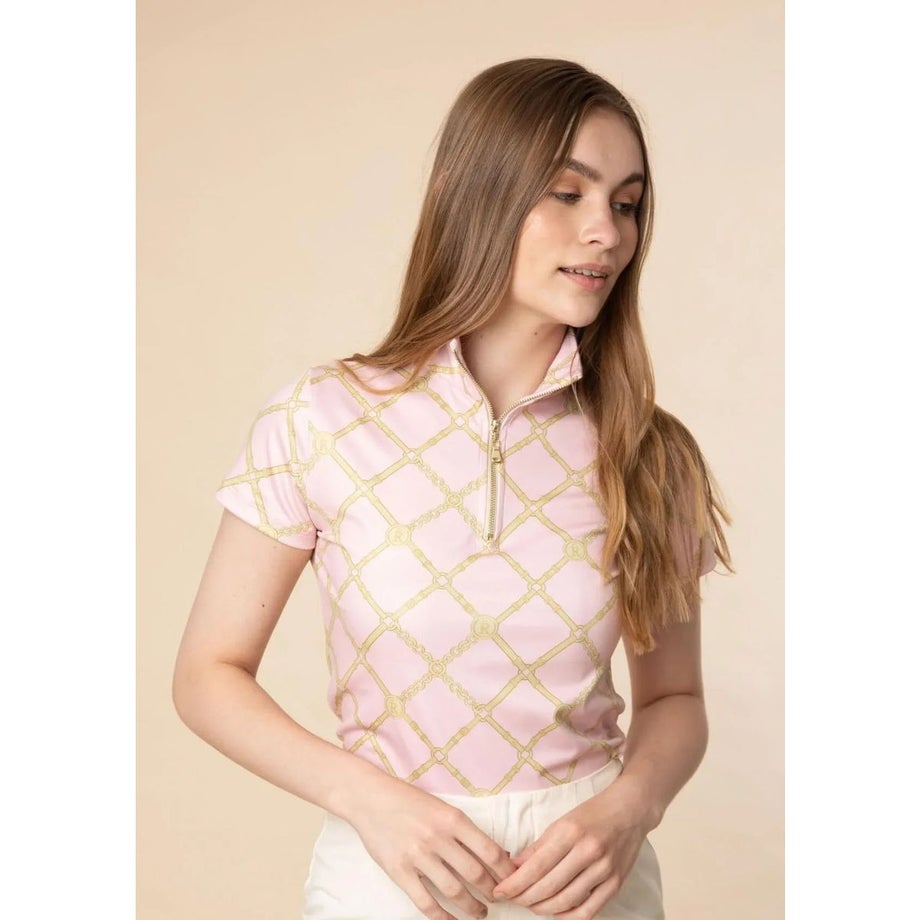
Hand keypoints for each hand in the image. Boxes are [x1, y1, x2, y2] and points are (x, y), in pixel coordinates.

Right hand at [347, 772, 518, 919]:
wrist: (370, 798)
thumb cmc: (409, 801)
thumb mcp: (442, 807)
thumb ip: (465, 830)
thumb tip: (496, 853)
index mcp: (453, 818)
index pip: (490, 851)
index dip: (505, 872)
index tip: (512, 882)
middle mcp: (438, 837)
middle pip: (476, 874)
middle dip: (491, 892)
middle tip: (498, 900)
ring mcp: (418, 855)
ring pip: (454, 891)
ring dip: (471, 907)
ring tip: (479, 912)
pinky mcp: (399, 871)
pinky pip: (426, 902)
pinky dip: (442, 917)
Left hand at [492, 778, 654, 918]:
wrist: (631, 810)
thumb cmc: (593, 813)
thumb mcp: (562, 821)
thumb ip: (539, 846)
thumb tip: (515, 866)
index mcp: (571, 832)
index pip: (536, 867)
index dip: (515, 883)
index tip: (500, 891)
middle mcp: (588, 852)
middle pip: (549, 887)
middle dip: (525, 898)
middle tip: (512, 900)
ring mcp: (604, 870)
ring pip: (566, 901)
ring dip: (543, 909)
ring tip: (530, 905)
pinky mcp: (616, 884)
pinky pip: (589, 911)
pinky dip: (568, 916)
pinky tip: (556, 912)